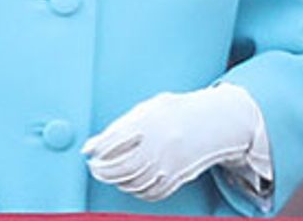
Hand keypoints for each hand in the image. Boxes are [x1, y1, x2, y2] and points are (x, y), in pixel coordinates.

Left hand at [82, 83, 262, 202]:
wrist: (215, 119)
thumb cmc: (176, 112)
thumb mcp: (149, 109)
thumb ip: (119, 127)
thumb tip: (88, 148)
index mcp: (150, 121)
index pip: (111, 144)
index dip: (98, 152)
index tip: (92, 154)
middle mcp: (159, 143)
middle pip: (118, 168)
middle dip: (103, 171)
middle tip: (98, 168)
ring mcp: (169, 162)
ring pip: (132, 183)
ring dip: (120, 181)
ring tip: (118, 172)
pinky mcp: (177, 177)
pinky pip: (150, 192)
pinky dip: (139, 190)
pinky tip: (137, 179)